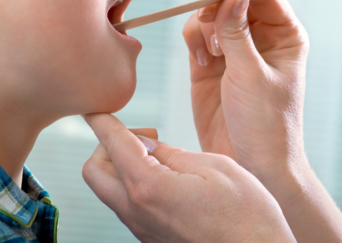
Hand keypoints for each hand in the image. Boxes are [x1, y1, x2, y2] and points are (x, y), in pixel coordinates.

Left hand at [81, 113, 295, 242]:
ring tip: (161, 158)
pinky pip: (127, 206)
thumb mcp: (214, 167)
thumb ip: (172, 153)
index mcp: (149, 187)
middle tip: (146, 138)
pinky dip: (133, 184)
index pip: (113, 144)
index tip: (95, 111)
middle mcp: (137, 212)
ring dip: (121, 166)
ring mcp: (142, 230)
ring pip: (108, 190)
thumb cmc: (246, 214)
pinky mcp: (151, 239)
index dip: (102, 121)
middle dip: (108, 146)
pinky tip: (167, 179)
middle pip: (94, 170)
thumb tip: (148, 144)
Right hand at [182, 0, 308, 182]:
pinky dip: (193, 39)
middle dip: (216, 1)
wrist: (252, 166)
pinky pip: (196, 34)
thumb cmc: (266, 124)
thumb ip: (238, 33)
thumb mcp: (252, 76)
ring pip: (212, 13)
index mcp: (285, 35)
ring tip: (211, 53)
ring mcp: (234, 48)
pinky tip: (202, 62)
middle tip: (204, 12)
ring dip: (204, 23)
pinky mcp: (209, 63)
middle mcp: (261, 37)